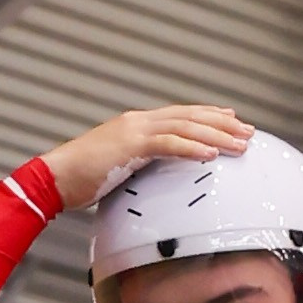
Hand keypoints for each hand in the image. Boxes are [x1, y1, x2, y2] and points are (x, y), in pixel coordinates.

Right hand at [41, 104, 250, 211]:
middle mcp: (138, 121)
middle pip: (190, 116)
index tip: (230, 119)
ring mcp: (135, 130)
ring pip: (186, 126)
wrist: (54, 179)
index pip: (179, 116)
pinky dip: (193, 147)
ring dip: (217, 135)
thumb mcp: (115, 172)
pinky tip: (212, 153)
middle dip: (222, 122)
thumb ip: (137, 171)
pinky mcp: (131, 145)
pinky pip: (169, 144)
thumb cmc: (79, 181)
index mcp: (135, 125)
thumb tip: (153, 187)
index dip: (207, 115)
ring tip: (241, 143)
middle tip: (248, 131)